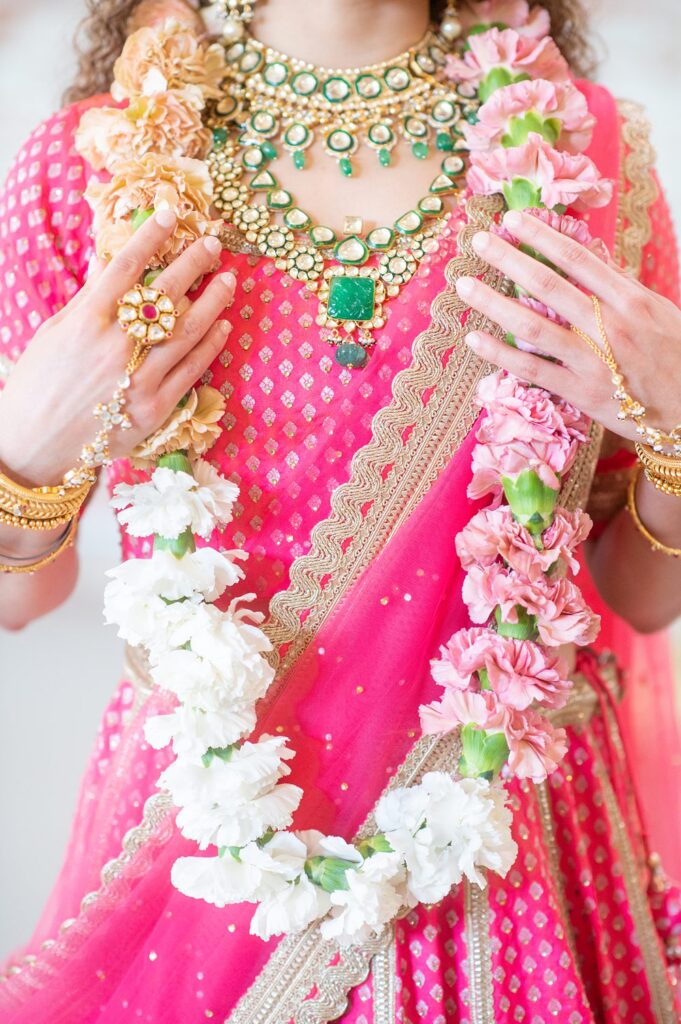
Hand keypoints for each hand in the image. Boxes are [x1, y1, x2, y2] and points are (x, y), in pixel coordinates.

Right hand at [0, 210, 235, 486]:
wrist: (35, 443)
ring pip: (186, 330)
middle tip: (213, 244)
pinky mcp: (155, 408)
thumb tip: (110, 261)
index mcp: (86, 321)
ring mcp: (139, 378)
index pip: (125, 267)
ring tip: (228, 280)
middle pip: (164, 294)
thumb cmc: (39, 383)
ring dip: (213, 302)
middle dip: (193, 263)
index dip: (150, 237)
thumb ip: (88, 298)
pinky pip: (191, 369)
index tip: (171, 215)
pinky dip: (210, 345)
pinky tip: (223, 326)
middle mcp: (116, 346)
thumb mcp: (55, 332)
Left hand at [455, 210, 680, 441]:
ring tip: (465, 287)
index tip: (514, 220)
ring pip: (532, 327)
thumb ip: (618, 284)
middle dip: (509, 260)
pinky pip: (531, 369)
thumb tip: (588, 253)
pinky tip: (474, 339)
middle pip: (548, 286)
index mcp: (629, 300)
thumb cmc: (673, 354)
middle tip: (479, 242)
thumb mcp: (655, 310)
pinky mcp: (579, 392)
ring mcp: (591, 361)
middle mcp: (607, 327)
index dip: (543, 237)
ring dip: (493, 304)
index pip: (578, 259)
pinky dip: (500, 353)